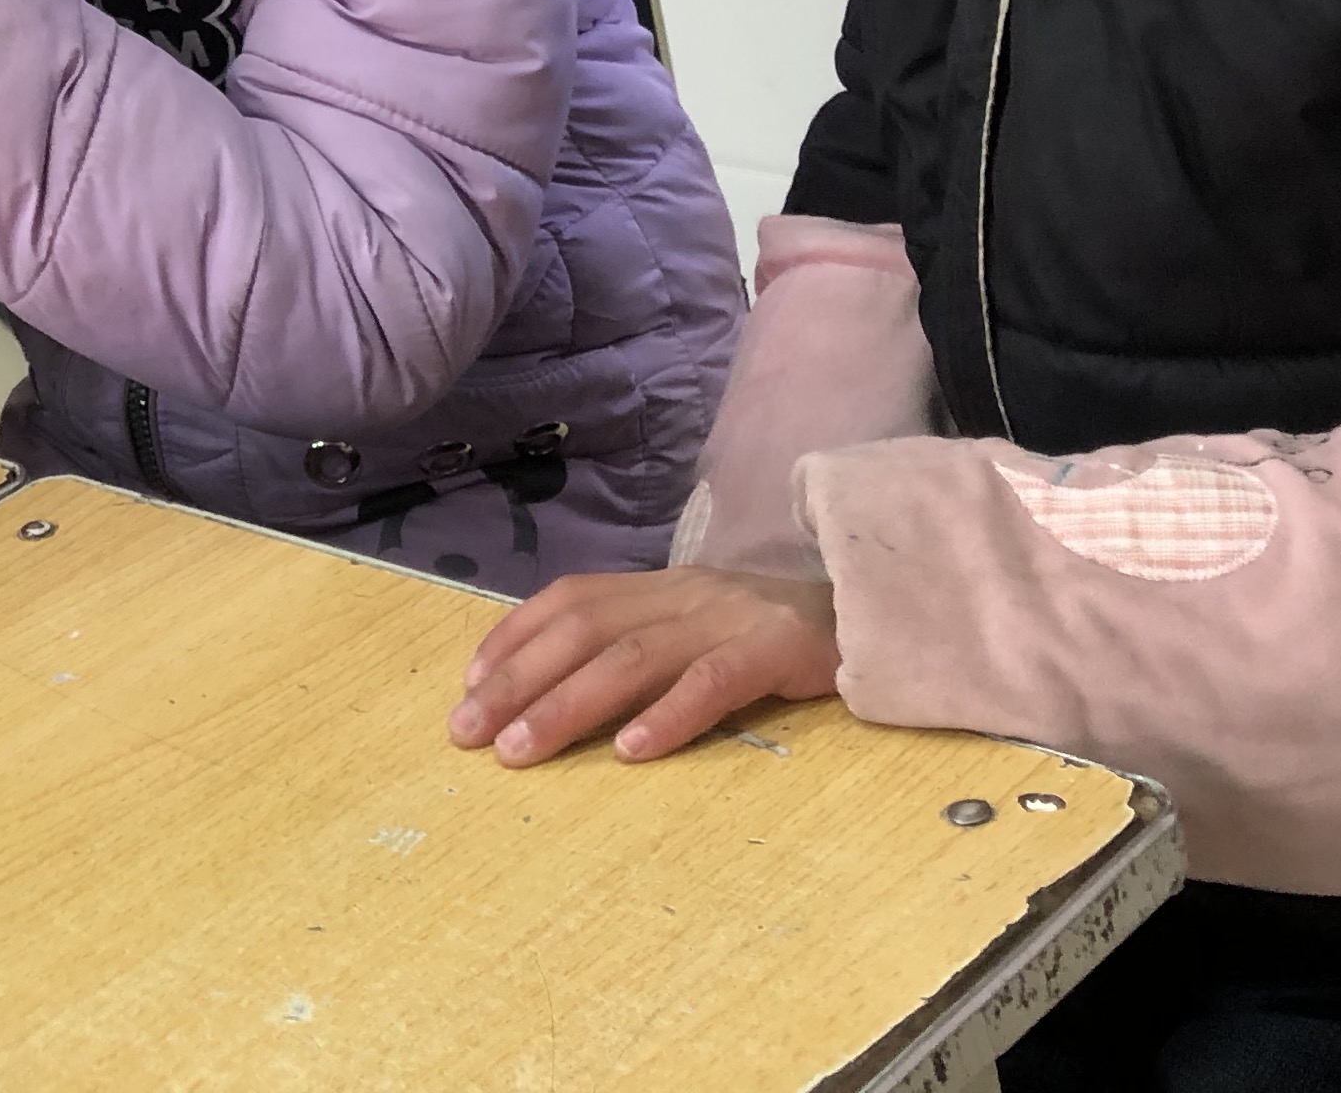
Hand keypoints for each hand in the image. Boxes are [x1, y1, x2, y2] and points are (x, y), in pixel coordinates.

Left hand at [448, 566, 841, 764]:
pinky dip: (668, 716)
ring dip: (568, 705)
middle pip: (583, 631)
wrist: (874, 615)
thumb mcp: (695, 630)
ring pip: (633, 658)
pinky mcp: (776, 651)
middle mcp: (681, 596)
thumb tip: (549, 692)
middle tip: (469, 734)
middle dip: (517, 682)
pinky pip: (714, 682)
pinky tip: (631, 752)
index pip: (568, 601)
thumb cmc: (772, 638)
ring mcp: (727, 620)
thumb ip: (636, 647)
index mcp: (658, 588)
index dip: (512, 639)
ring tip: (523, 750)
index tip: (466, 688)